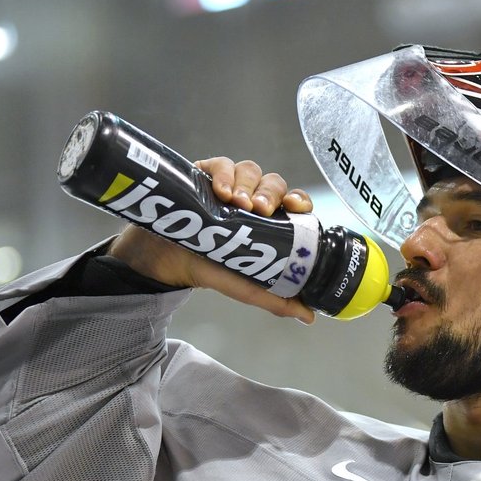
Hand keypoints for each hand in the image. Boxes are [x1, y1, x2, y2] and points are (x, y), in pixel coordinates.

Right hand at [108, 157, 316, 322]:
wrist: (170, 261)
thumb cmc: (212, 268)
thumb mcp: (247, 287)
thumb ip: (277, 299)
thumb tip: (310, 316)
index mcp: (271, 219)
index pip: (294, 201)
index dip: (299, 200)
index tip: (297, 208)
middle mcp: (254, 197)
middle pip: (273, 183)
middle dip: (271, 193)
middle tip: (261, 210)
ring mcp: (230, 183)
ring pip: (250, 170)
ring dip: (248, 184)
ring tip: (238, 202)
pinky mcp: (205, 174)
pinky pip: (220, 164)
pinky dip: (223, 174)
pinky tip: (221, 191)